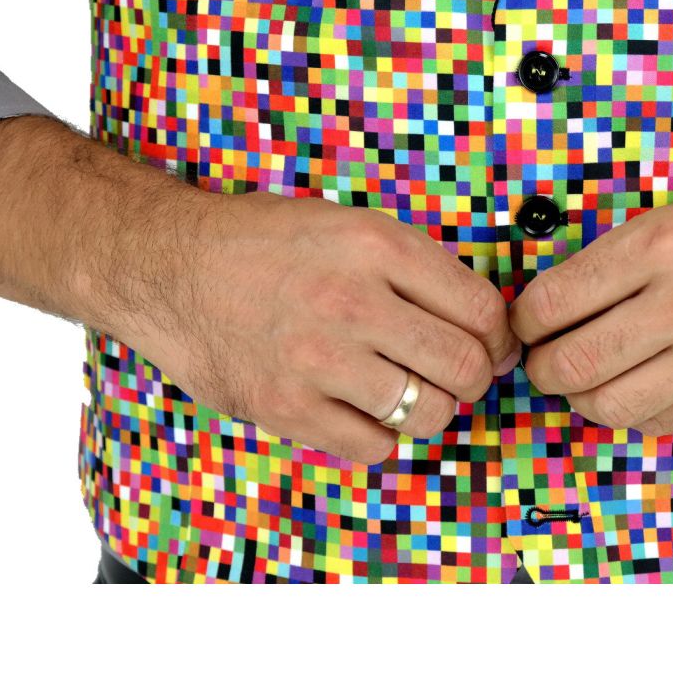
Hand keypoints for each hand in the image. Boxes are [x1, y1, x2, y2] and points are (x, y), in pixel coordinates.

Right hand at [129, 192, 520, 464]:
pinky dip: (382, 436)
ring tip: (410, 392)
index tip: (496, 346)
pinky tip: (364, 410)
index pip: (481, 309)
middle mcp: (353, 302)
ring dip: (431, 409)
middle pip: (464, 366)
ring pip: (427, 413)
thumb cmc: (266, 245)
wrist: (171, 267)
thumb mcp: (351, 226)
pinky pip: (374, 447)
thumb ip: (418, 268)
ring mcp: (319, 359)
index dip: (501, 336)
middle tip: (461, 376)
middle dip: (476, 378)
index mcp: (378, 247)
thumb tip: (487, 324)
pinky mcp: (287, 408)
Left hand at [509, 143, 672, 435]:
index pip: (552, 301)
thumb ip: (623, 256)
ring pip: (610, 405)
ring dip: (582, 397)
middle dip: (540, 368)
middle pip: (572, 364)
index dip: (522, 322)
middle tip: (542, 358)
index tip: (524, 323)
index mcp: (662, 242)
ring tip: (586, 377)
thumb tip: (558, 300)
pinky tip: (637, 387)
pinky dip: (636, 411)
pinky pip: (664, 421)